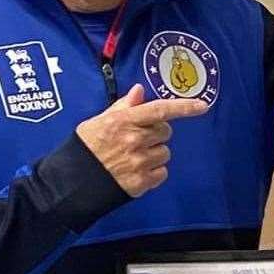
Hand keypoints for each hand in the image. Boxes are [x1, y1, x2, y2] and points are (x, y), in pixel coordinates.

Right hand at [75, 85, 208, 196]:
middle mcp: (135, 140)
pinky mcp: (142, 182)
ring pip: (165, 152)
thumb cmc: (86, 148)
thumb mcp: (99, 121)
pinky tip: (136, 171)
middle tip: (137, 140)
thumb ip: (123, 107)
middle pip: (165, 131)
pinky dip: (153, 172)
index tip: (202, 105)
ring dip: (154, 154)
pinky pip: (162, 172)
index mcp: (124, 121)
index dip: (183, 107)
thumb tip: (139, 91)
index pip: (160, 110)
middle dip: (156, 134)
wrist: (72, 182)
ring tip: (133, 157)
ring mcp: (139, 162)